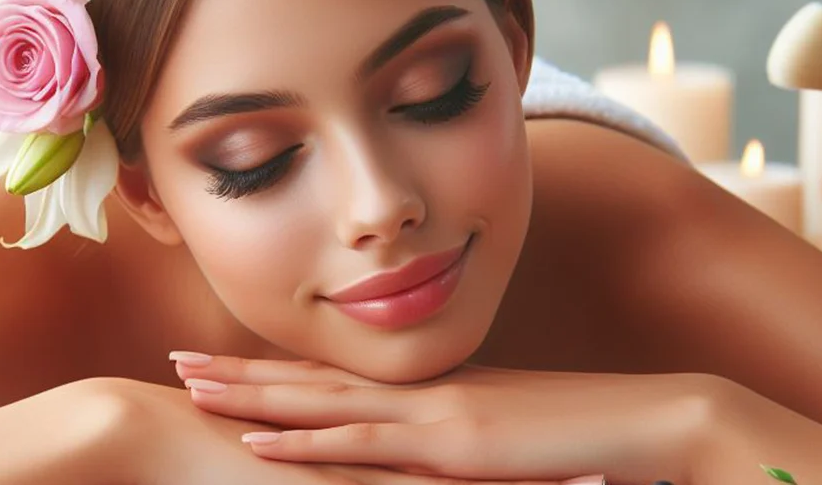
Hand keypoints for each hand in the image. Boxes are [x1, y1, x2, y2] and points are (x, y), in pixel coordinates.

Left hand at [171, 354, 724, 483]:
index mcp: (428, 394)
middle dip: (241, 373)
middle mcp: (419, 394)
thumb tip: (431, 461)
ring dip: (251, 394)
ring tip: (191, 382)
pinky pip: (361, 444)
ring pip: (320, 401)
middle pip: (312, 381)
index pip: (338, 381)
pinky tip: (255, 438)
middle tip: (178, 361)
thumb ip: (461, 451)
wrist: (643, 421)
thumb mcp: (507, 444)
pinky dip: (303, 440)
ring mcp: (430, 415)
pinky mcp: (448, 445)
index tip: (229, 366)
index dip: (279, 372)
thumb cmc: (581, 438)